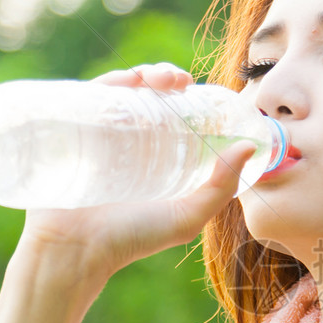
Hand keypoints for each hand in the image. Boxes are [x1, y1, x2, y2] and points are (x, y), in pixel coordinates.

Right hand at [19, 63, 254, 279]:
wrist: (75, 249)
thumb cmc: (132, 238)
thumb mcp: (186, 216)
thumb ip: (221, 188)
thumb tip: (248, 147)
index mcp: (157, 158)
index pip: (176, 117)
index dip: (192, 98)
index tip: (206, 92)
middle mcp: (129, 143)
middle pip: (149, 97)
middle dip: (167, 78)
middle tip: (181, 81)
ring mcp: (100, 135)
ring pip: (123, 91)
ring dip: (144, 73)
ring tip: (162, 79)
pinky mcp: (74, 131)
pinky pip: (91, 97)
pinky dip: (111, 80)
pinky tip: (129, 80)